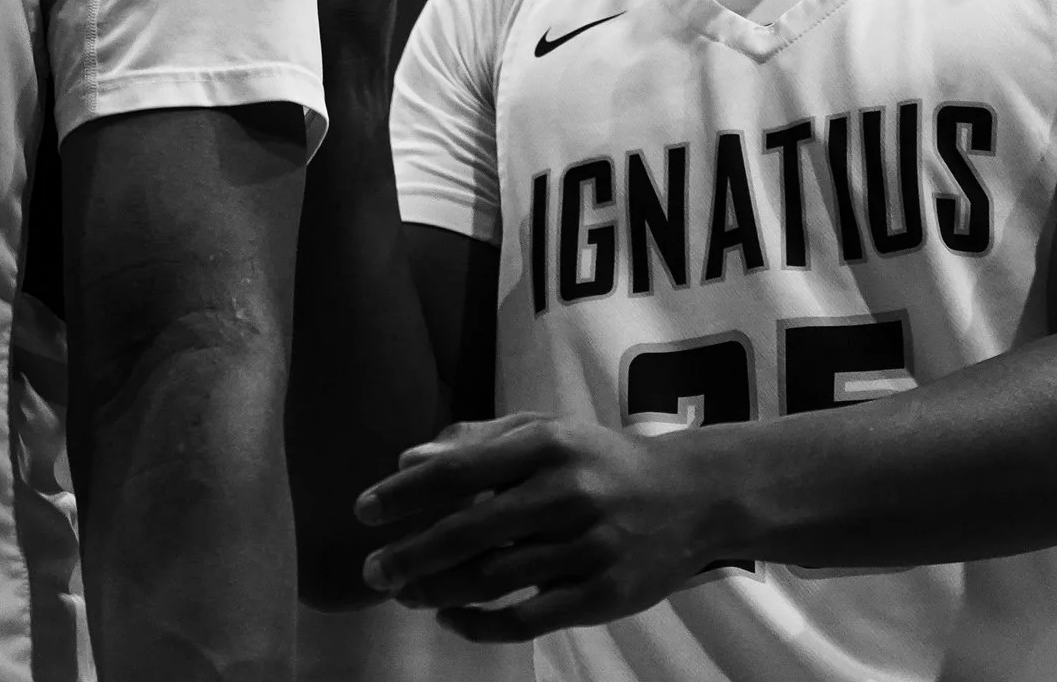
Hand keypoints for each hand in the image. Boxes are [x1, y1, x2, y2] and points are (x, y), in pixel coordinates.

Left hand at [353, 412, 723, 641]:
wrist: (691, 496)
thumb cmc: (597, 459)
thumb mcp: (543, 431)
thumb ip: (475, 441)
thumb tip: (408, 459)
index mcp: (546, 445)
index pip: (458, 470)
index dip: (405, 493)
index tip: (365, 511)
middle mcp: (565, 494)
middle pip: (469, 532)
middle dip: (411, 555)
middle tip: (373, 571)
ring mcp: (586, 548)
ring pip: (492, 580)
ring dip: (437, 590)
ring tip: (404, 593)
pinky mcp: (602, 596)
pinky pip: (527, 620)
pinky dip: (480, 625)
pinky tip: (451, 617)